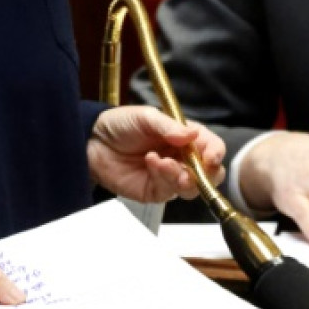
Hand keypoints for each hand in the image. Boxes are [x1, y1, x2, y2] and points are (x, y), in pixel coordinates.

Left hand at [87, 105, 225, 201]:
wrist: (92, 141)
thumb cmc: (120, 124)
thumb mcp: (145, 117)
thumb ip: (169, 126)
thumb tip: (191, 135)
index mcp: (185, 137)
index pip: (211, 147)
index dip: (216, 152)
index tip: (212, 157)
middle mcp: (181, 158)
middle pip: (209, 174)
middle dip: (206, 173)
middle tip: (193, 168)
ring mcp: (169, 176)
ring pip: (192, 187)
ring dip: (182, 177)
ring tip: (163, 163)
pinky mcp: (155, 191)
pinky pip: (169, 192)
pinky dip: (164, 178)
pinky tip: (151, 163)